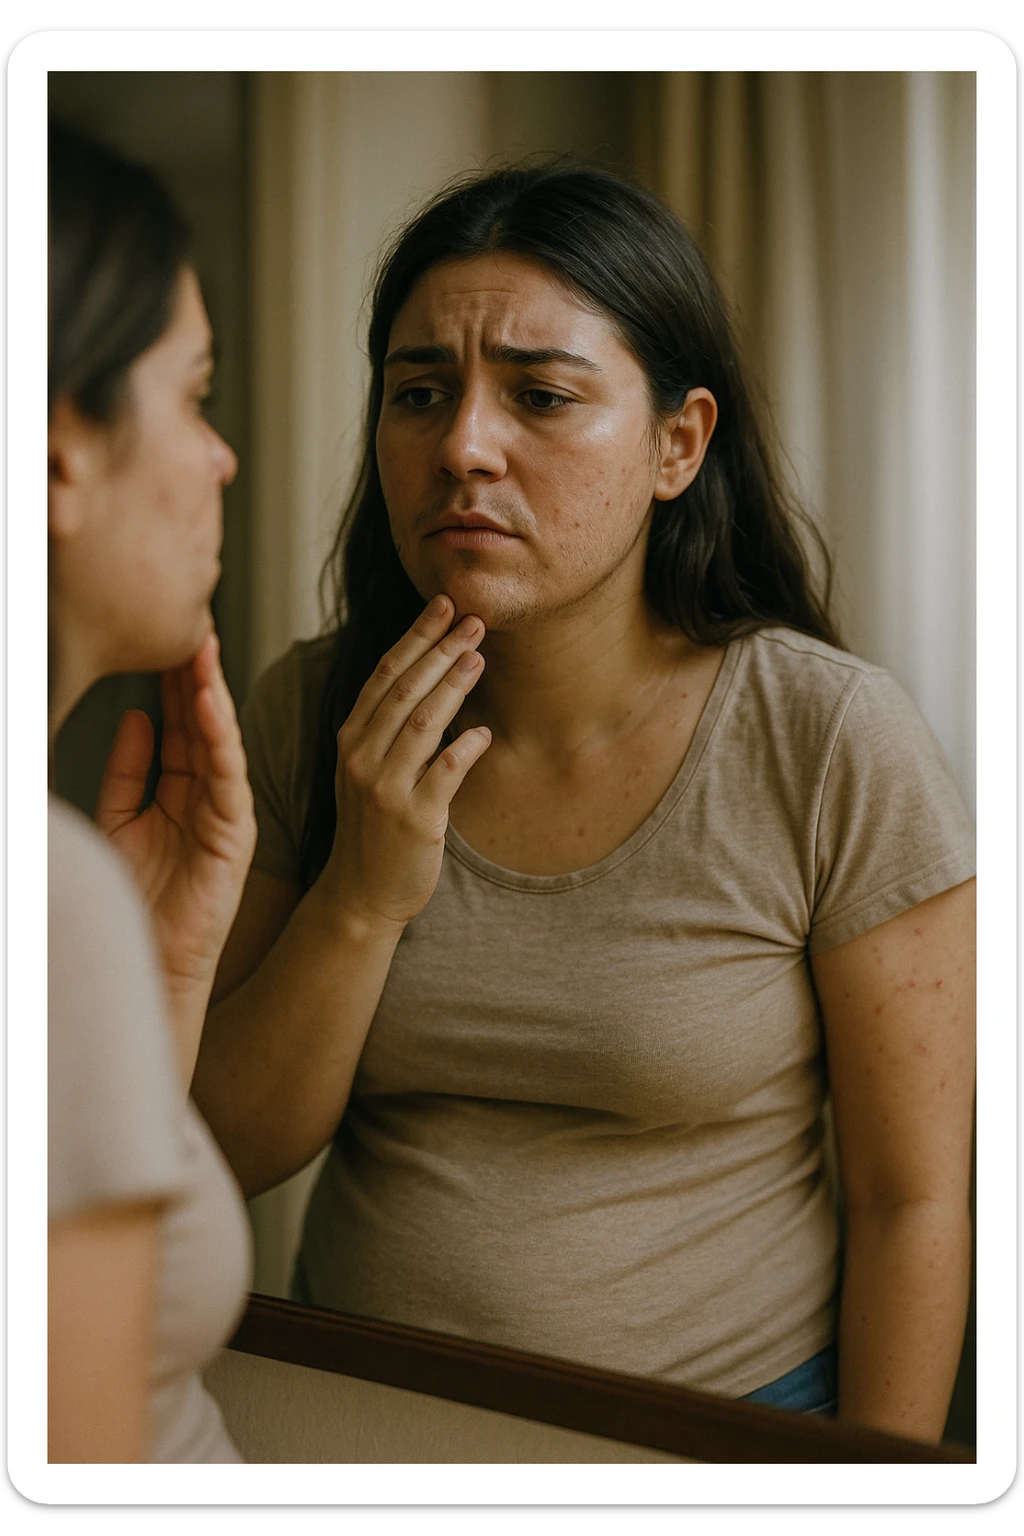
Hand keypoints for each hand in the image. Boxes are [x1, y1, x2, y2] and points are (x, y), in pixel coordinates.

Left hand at [95, 632, 256, 1004]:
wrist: (148, 958)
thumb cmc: (135, 899)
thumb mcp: (119, 819)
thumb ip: (126, 770)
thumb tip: (133, 716)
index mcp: (182, 790)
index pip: (178, 722)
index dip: (171, 679)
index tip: (165, 632)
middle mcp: (210, 796)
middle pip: (202, 721)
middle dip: (196, 671)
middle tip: (191, 620)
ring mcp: (226, 812)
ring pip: (219, 739)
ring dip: (210, 691)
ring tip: (201, 646)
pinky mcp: (235, 833)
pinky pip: (228, 774)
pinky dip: (219, 736)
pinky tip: (206, 702)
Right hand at [321, 594, 490, 930]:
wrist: (361, 893)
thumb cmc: (373, 827)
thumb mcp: (367, 770)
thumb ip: (389, 728)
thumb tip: (430, 676)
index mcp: (350, 739)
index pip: (383, 674)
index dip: (415, 636)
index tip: (443, 605)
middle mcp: (361, 758)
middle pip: (405, 689)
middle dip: (441, 649)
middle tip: (475, 620)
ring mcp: (385, 788)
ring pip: (424, 723)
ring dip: (455, 686)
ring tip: (480, 657)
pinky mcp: (414, 819)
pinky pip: (446, 773)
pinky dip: (467, 748)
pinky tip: (485, 733)